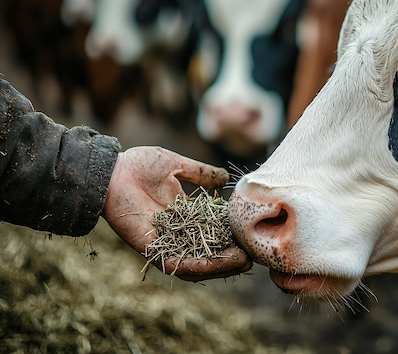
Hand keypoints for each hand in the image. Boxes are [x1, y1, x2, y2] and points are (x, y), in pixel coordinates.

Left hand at [103, 146, 251, 280]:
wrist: (111, 170)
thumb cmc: (138, 165)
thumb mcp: (176, 165)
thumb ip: (200, 173)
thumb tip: (224, 177)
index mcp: (184, 216)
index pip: (213, 232)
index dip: (233, 237)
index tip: (251, 238)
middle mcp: (177, 233)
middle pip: (209, 253)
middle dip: (231, 258)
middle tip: (251, 257)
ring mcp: (165, 244)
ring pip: (196, 264)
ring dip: (220, 266)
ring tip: (240, 262)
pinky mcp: (151, 250)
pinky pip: (176, 265)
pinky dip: (197, 266)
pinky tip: (216, 264)